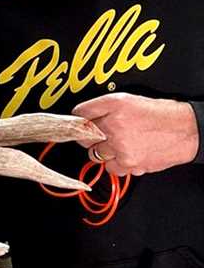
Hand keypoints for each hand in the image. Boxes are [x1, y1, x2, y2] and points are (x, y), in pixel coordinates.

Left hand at [72, 93, 198, 176]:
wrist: (187, 131)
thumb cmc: (161, 115)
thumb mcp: (129, 100)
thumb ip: (102, 107)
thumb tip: (79, 116)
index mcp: (115, 105)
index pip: (80, 113)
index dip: (81, 119)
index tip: (81, 123)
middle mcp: (115, 124)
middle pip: (84, 136)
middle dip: (92, 136)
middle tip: (107, 134)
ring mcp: (121, 145)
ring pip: (95, 153)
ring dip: (104, 151)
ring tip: (122, 143)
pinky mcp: (129, 162)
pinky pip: (110, 168)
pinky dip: (117, 164)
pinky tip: (128, 154)